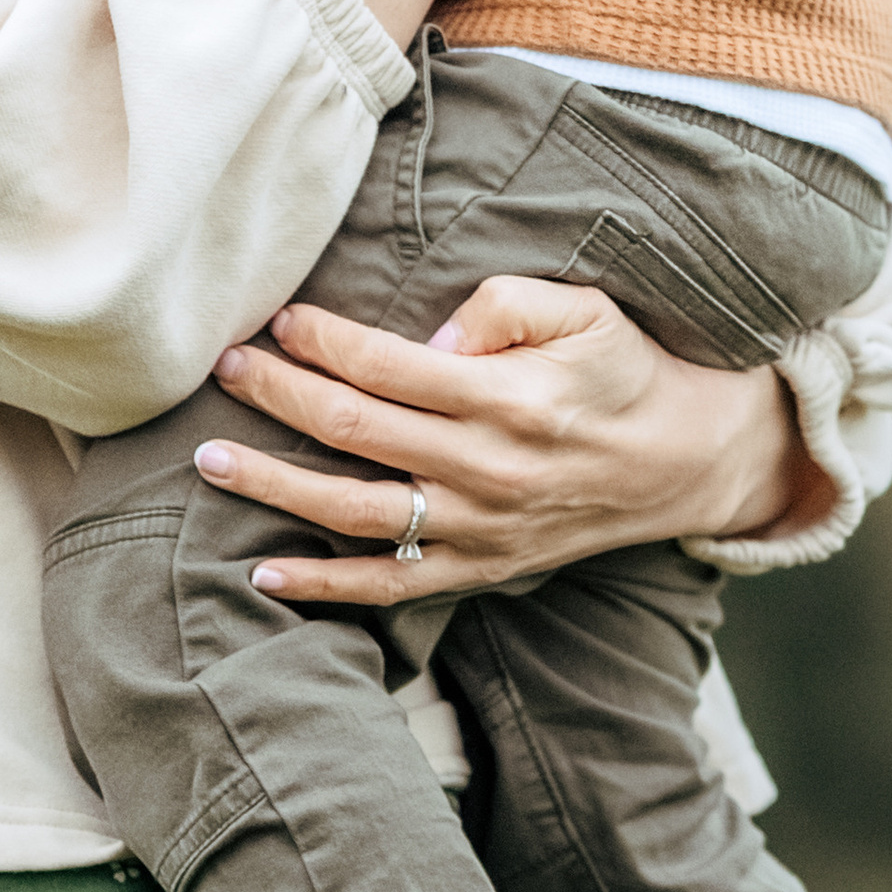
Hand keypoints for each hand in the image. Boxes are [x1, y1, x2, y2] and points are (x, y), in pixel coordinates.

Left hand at [191, 274, 832, 601]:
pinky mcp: (479, 571)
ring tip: (210, 457)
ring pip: (355, 512)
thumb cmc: (623, 373)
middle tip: (225, 366)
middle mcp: (488, 469)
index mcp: (510, 398)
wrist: (681, 463)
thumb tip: (431, 338)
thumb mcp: (586, 312)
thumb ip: (507, 306)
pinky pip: (389, 584)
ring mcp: (480, 529)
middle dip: (278, 394)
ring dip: (273, 484)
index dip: (325, 340)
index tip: (280, 317)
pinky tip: (263, 569)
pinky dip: (323, 585)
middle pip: (355, 431)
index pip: (390, 366)